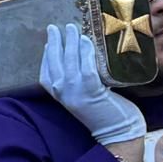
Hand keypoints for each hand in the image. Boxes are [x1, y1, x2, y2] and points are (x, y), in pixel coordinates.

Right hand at [39, 23, 145, 144]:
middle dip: (55, 41)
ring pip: (69, 59)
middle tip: (55, 27)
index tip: (49, 41)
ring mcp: (76, 90)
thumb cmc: (101, 116)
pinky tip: (86, 41)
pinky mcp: (92, 89)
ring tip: (71, 28)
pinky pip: (86, 65)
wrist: (117, 135)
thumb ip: (75, 83)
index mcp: (57, 95)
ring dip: (70, 41)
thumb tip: (79, 60)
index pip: (45, 71)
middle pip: (54, 60)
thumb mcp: (80, 99)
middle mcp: (62, 91)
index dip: (47, 54)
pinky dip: (85, 51)